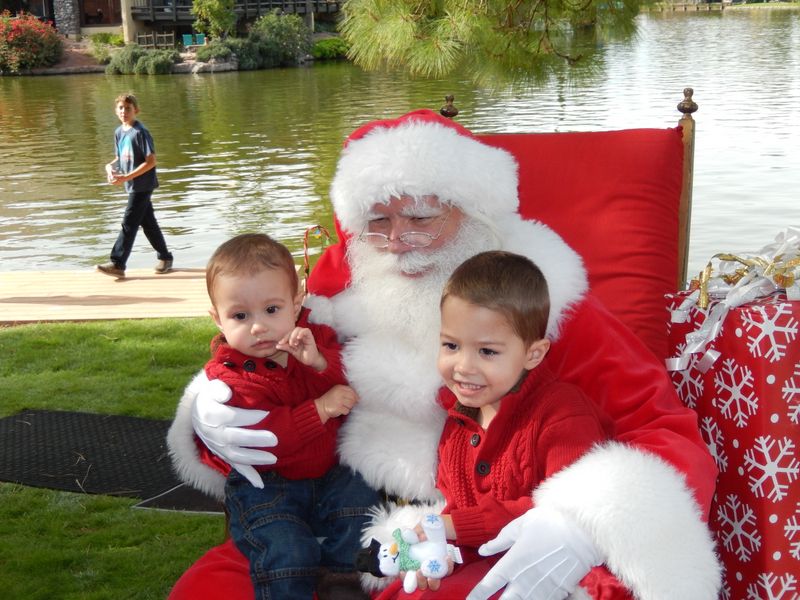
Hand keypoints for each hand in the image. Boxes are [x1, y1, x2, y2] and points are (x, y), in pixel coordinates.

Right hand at [191, 376, 278, 487]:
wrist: (199, 412)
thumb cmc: (212, 397)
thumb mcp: (213, 387)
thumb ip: (219, 389)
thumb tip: (227, 394)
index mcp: (211, 415)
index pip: (233, 417)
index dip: (250, 416)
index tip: (268, 413)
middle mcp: (213, 434)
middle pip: (235, 438)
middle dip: (255, 440)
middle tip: (275, 439)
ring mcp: (218, 448)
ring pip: (236, 456)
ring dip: (254, 458)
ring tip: (273, 458)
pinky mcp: (224, 456)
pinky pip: (235, 467)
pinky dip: (247, 476)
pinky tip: (260, 484)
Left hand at [276, 327, 324, 370]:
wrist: (311, 361)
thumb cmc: (303, 356)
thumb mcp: (292, 351)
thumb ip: (286, 347)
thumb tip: (277, 345)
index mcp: (296, 338)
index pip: (289, 333)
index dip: (284, 337)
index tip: (280, 343)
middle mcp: (301, 335)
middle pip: (293, 330)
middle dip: (288, 336)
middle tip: (289, 344)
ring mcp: (306, 336)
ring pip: (298, 329)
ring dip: (294, 336)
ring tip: (294, 344)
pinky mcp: (310, 337)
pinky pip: (306, 331)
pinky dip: (301, 333)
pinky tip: (298, 338)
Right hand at [314, 384, 357, 421]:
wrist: (321, 407)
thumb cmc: (331, 399)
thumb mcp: (337, 391)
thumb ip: (347, 392)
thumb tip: (358, 398)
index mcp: (340, 387)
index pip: (352, 391)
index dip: (355, 396)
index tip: (355, 399)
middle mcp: (340, 393)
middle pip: (353, 398)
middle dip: (351, 402)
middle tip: (346, 404)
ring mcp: (339, 400)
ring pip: (351, 405)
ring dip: (348, 407)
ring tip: (342, 406)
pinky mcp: (338, 408)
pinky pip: (347, 411)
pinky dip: (344, 412)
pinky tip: (339, 410)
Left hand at [466, 507, 599, 599]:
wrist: (583, 531)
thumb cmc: (549, 522)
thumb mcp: (520, 525)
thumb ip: (499, 541)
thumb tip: (483, 550)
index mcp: (513, 563)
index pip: (490, 584)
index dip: (478, 595)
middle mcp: (525, 580)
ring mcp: (542, 588)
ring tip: (509, 599)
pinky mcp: (558, 592)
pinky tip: (530, 597)